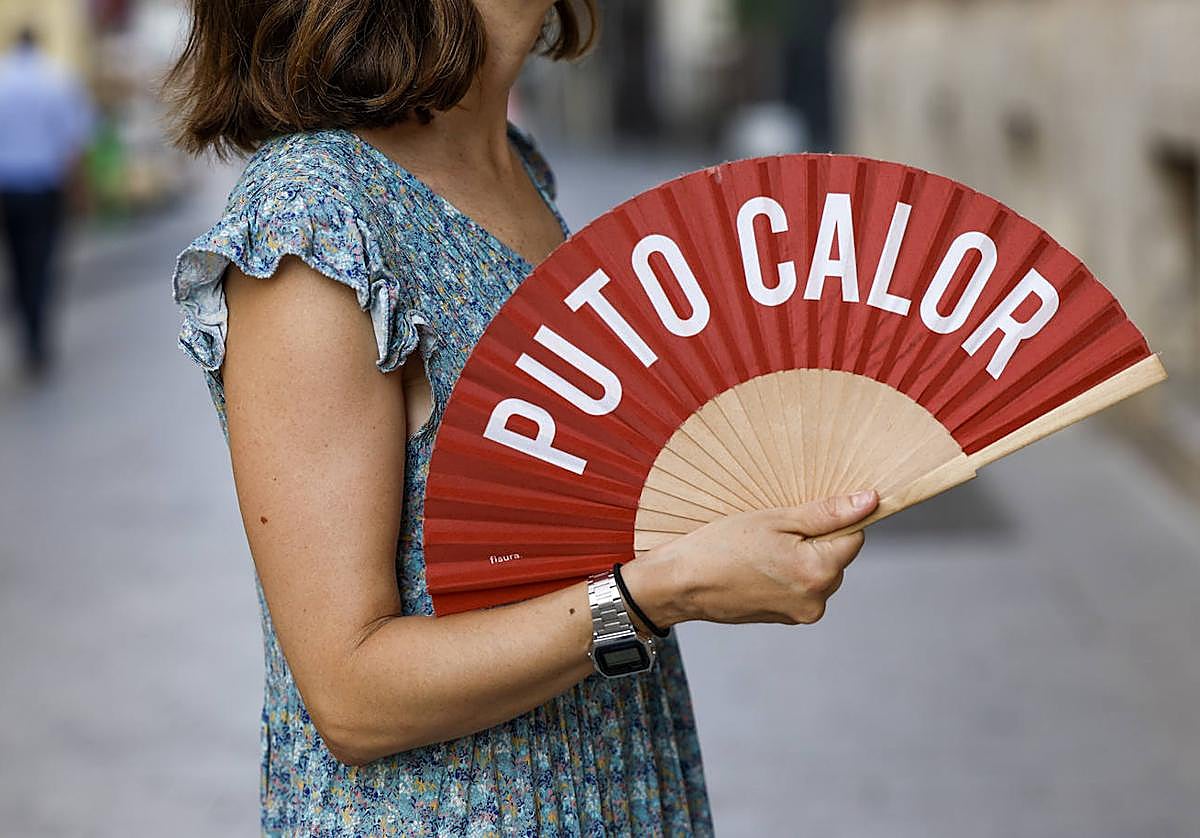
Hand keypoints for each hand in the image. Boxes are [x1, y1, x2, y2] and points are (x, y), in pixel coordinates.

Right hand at [623, 491, 877, 626]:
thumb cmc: (720, 547)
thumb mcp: (774, 519)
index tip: (802, 513)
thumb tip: (870, 501)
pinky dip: (786, 572)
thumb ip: (826, 512)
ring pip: (818, 572)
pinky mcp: (785, 618)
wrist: (680, 584)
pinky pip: (800, 587)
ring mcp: (800, 613)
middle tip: (775, 529)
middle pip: (837, 556)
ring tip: (761, 548)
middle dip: (815, 539)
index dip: (832, 519)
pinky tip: (757, 564)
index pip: (854, 535)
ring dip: (800, 556)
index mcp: (818, 571)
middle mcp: (816, 599)